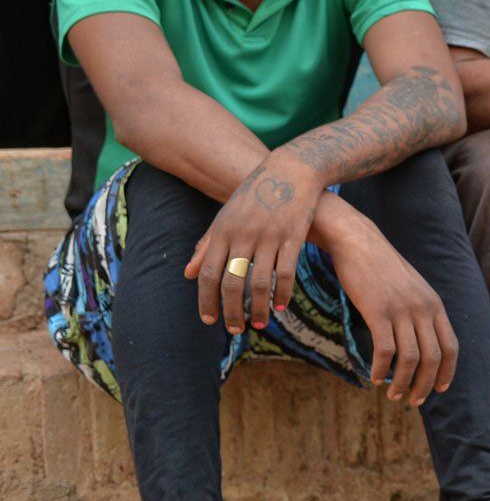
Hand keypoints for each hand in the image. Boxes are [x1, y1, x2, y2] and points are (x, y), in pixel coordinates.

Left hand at [184, 154, 324, 334]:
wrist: (291, 171)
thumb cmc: (255, 195)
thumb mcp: (226, 217)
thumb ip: (207, 245)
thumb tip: (187, 273)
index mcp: (222, 231)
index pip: (207, 274)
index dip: (206, 300)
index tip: (209, 320)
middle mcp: (243, 235)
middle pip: (232, 283)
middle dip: (232, 311)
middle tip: (234, 330)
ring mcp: (269, 236)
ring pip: (260, 283)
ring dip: (259, 308)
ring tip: (260, 323)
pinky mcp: (293, 237)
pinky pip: (286, 273)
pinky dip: (283, 293)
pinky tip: (281, 306)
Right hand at [327, 217, 457, 406]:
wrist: (358, 242)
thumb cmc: (381, 267)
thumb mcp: (411, 288)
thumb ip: (418, 311)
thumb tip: (419, 340)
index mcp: (434, 304)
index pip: (451, 346)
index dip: (448, 371)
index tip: (441, 388)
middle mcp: (423, 308)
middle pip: (433, 358)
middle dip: (426, 384)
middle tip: (413, 401)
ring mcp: (402, 310)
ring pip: (411, 358)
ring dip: (403, 382)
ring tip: (393, 394)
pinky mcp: (378, 311)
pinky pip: (385, 350)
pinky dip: (382, 369)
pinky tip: (375, 377)